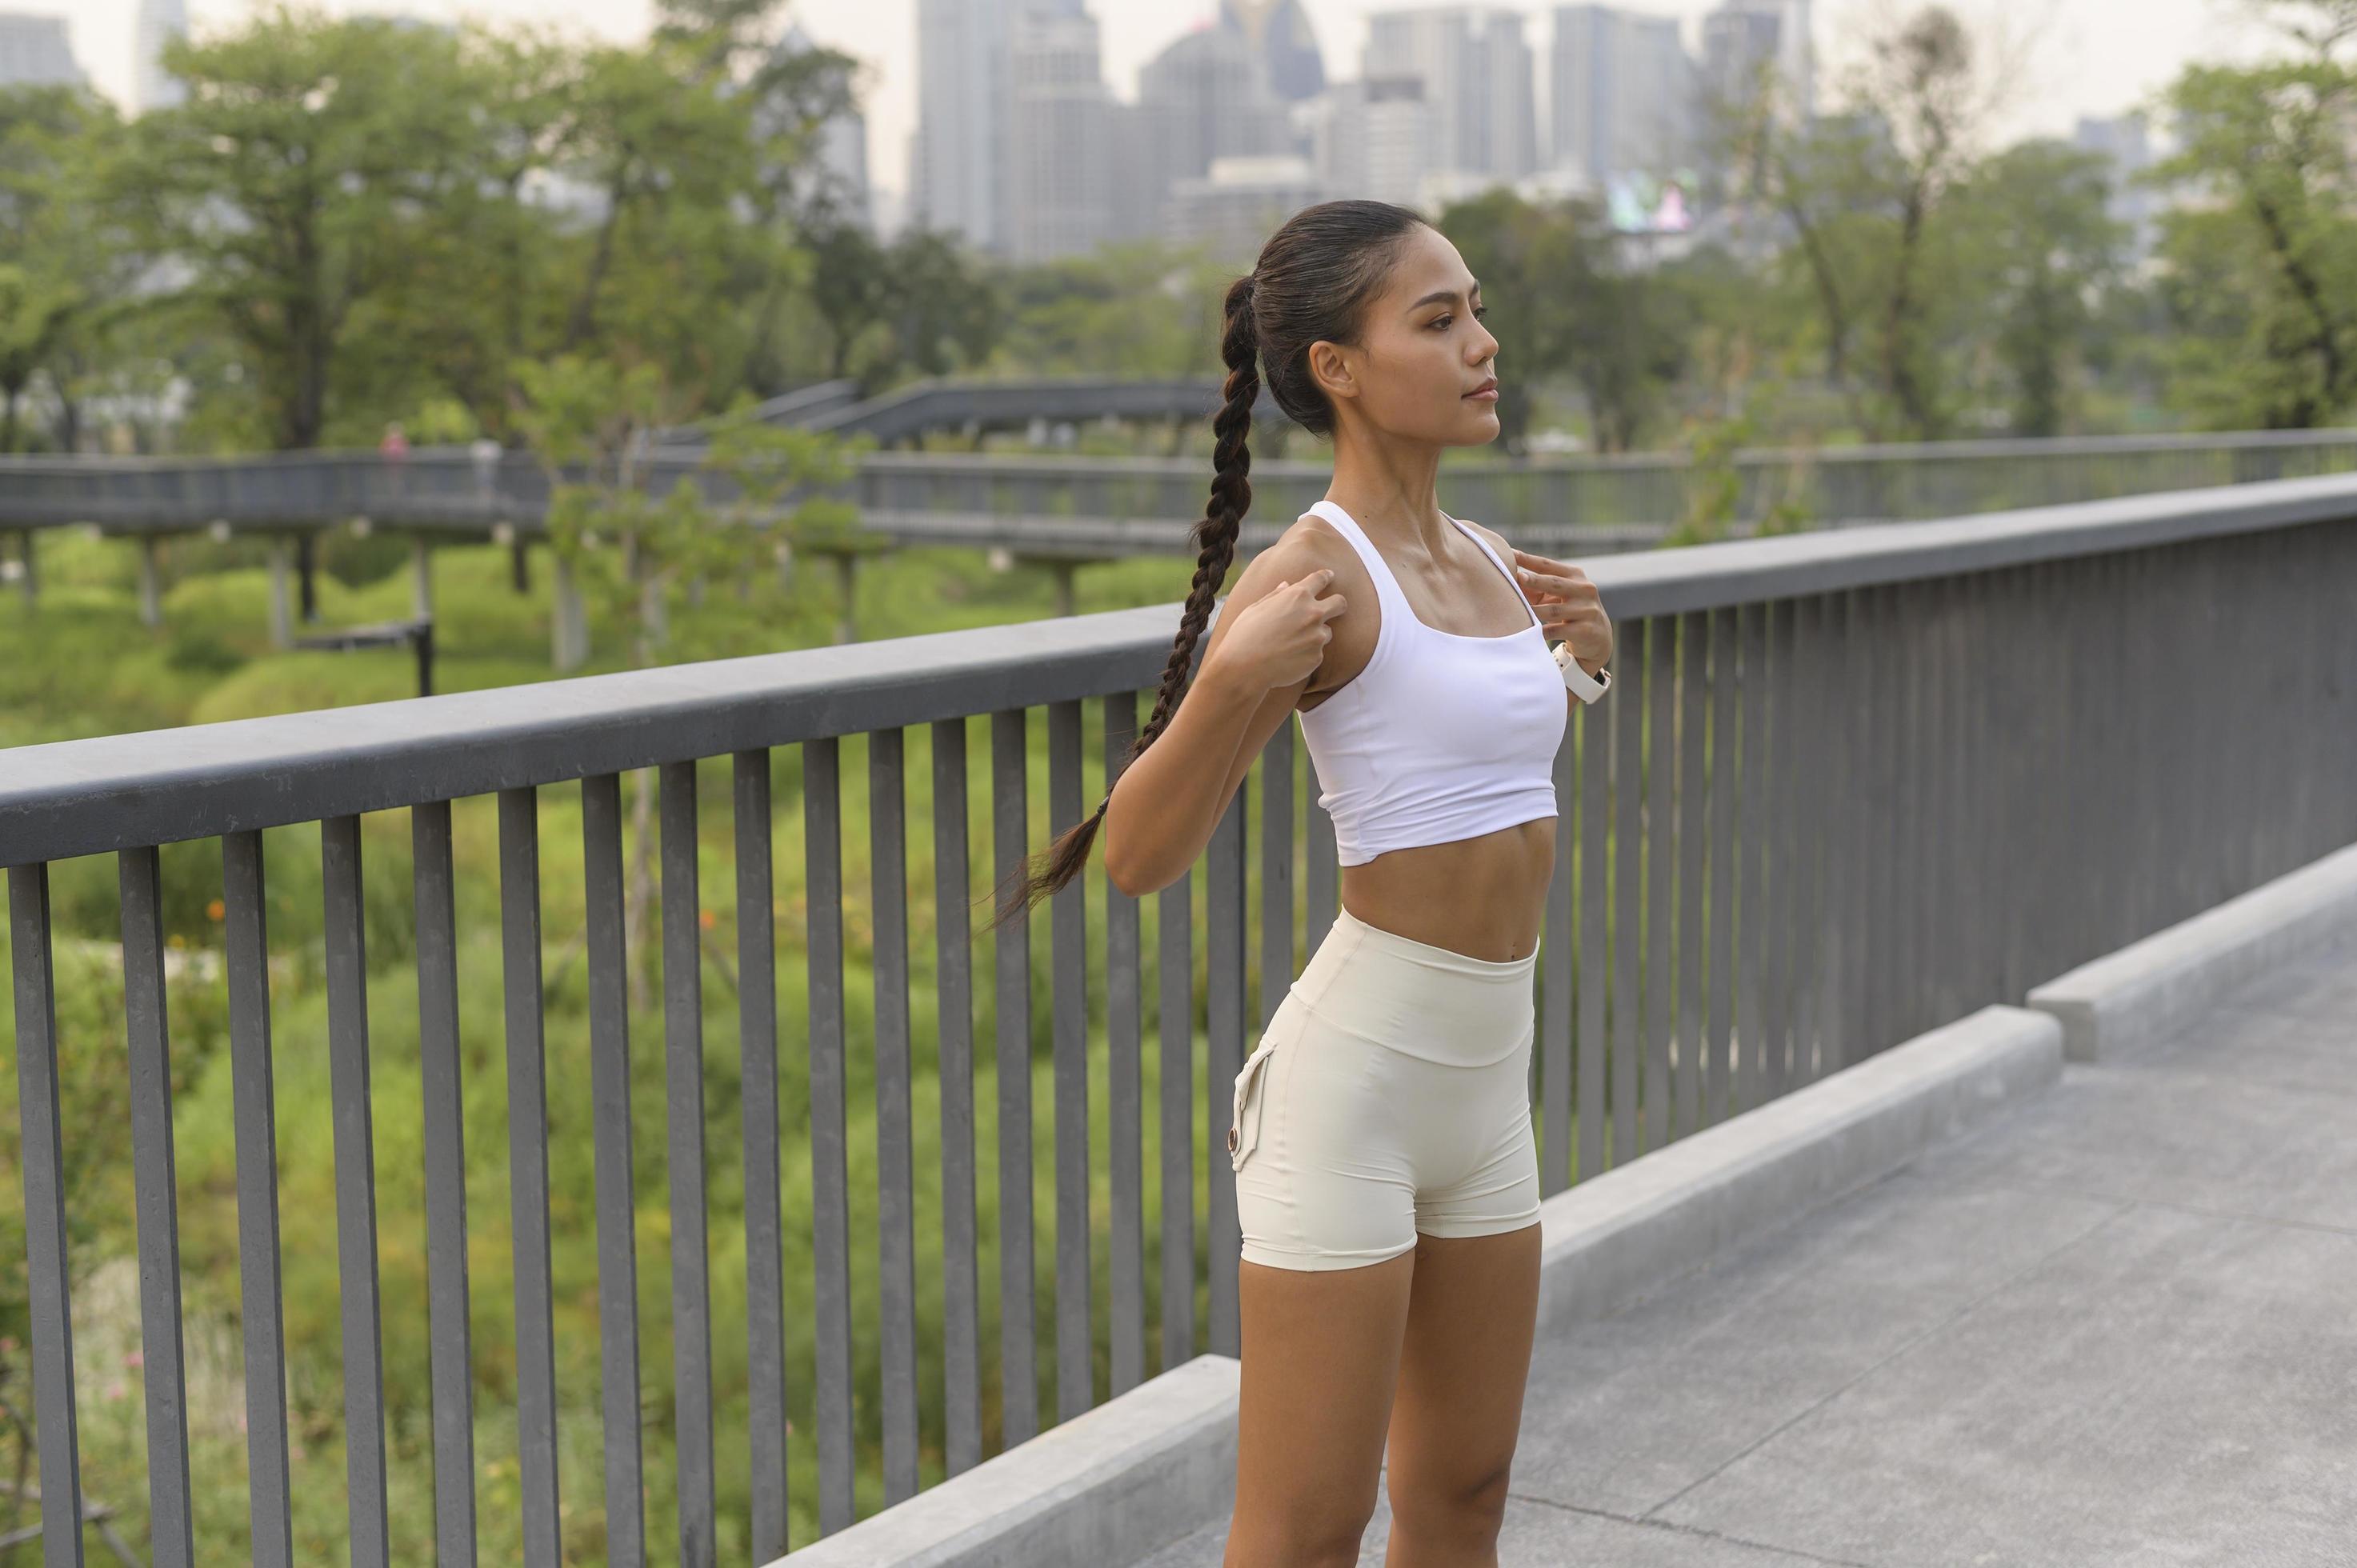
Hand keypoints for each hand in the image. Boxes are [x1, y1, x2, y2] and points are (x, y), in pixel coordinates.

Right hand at [1205, 568, 1348, 691]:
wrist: (1244, 668)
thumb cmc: (1244, 635)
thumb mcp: (1256, 608)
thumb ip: (1276, 595)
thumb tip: (1287, 585)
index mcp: (1297, 595)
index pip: (1320, 579)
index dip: (1326, 576)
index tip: (1329, 576)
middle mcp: (1312, 613)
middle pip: (1340, 603)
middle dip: (1338, 604)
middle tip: (1334, 607)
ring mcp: (1317, 637)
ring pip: (1327, 632)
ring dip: (1316, 635)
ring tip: (1292, 644)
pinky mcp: (1317, 657)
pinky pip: (1317, 653)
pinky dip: (1306, 655)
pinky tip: (1288, 658)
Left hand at [1512, 548, 1611, 673]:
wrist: (1598, 638)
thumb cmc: (1570, 611)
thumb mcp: (1558, 596)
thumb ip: (1537, 588)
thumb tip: (1509, 580)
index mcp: (1575, 576)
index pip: (1548, 565)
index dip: (1529, 560)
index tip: (1510, 553)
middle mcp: (1584, 589)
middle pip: (1555, 583)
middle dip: (1535, 580)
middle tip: (1517, 577)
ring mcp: (1588, 610)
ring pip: (1554, 610)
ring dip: (1534, 611)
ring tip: (1517, 612)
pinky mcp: (1587, 630)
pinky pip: (1558, 630)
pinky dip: (1542, 632)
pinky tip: (1531, 633)